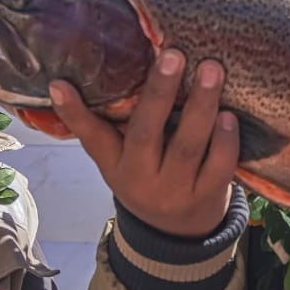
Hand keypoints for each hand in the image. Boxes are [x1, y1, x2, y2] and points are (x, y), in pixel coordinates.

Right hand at [48, 49, 237, 238]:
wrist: (178, 235)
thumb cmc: (149, 178)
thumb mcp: (121, 160)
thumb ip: (106, 125)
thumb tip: (66, 81)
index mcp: (116, 166)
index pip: (92, 137)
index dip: (75, 113)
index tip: (60, 84)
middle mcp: (141, 179)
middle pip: (146, 134)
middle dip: (159, 93)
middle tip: (173, 54)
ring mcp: (176, 190)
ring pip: (187, 147)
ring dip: (201, 106)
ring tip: (211, 70)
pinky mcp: (208, 196)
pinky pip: (218, 166)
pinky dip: (224, 140)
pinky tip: (228, 115)